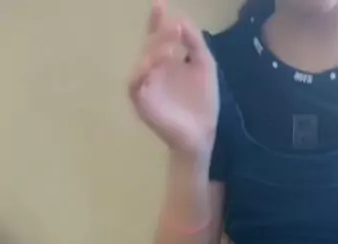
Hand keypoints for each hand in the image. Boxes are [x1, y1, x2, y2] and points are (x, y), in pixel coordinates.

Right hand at [129, 0, 218, 156]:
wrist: (201, 135)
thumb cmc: (202, 103)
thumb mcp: (204, 66)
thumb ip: (195, 43)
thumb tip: (181, 19)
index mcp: (167, 60)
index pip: (159, 36)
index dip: (158, 21)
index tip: (159, 5)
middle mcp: (154, 70)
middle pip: (151, 46)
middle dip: (161, 34)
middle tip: (175, 28)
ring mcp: (146, 86)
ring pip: (142, 62)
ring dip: (154, 51)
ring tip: (170, 48)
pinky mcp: (141, 102)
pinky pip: (134, 85)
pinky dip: (141, 73)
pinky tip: (153, 65)